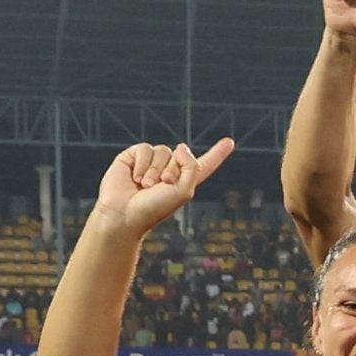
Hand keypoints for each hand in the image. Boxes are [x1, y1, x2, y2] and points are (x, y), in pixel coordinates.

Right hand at [93, 138, 236, 237]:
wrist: (125, 213)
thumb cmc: (154, 208)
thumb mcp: (184, 190)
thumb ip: (191, 166)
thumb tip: (181, 146)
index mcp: (185, 181)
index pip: (205, 164)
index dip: (217, 153)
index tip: (229, 142)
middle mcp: (169, 169)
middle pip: (181, 155)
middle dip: (172, 170)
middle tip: (161, 186)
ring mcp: (150, 162)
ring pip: (162, 150)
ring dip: (155, 170)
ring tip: (146, 185)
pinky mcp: (133, 157)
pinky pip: (144, 148)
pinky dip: (142, 163)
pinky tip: (135, 178)